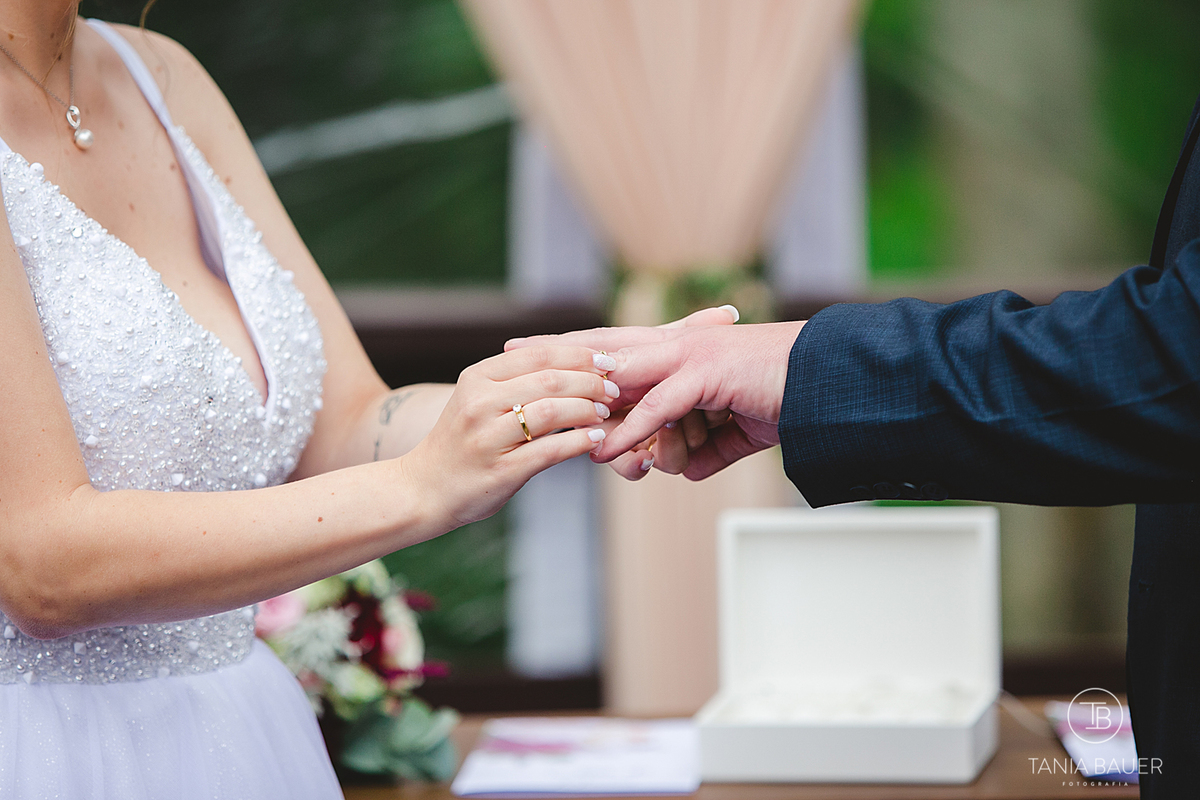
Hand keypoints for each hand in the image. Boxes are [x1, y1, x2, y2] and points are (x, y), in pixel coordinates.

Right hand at [403, 345, 615, 526]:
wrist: (424, 489)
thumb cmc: (461, 442)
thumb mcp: (477, 400)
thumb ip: (514, 381)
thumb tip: (571, 363)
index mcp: (477, 378)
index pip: (538, 355)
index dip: (578, 355)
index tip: (606, 361)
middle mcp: (479, 403)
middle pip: (549, 380)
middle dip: (590, 382)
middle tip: (613, 390)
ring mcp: (488, 437)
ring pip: (552, 412)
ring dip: (587, 410)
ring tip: (604, 413)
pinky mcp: (501, 470)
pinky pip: (550, 450)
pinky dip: (579, 442)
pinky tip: (596, 439)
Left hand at [507, 320, 804, 479]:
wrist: (828, 381)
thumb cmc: (785, 396)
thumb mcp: (736, 428)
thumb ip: (705, 447)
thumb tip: (681, 471)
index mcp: (680, 351)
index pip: (613, 346)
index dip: (571, 348)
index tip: (530, 351)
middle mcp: (678, 346)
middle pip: (603, 347)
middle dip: (555, 353)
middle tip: (510, 353)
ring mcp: (690, 358)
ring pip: (625, 379)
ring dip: (592, 409)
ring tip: (568, 438)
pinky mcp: (708, 378)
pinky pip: (659, 410)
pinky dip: (635, 434)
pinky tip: (609, 453)